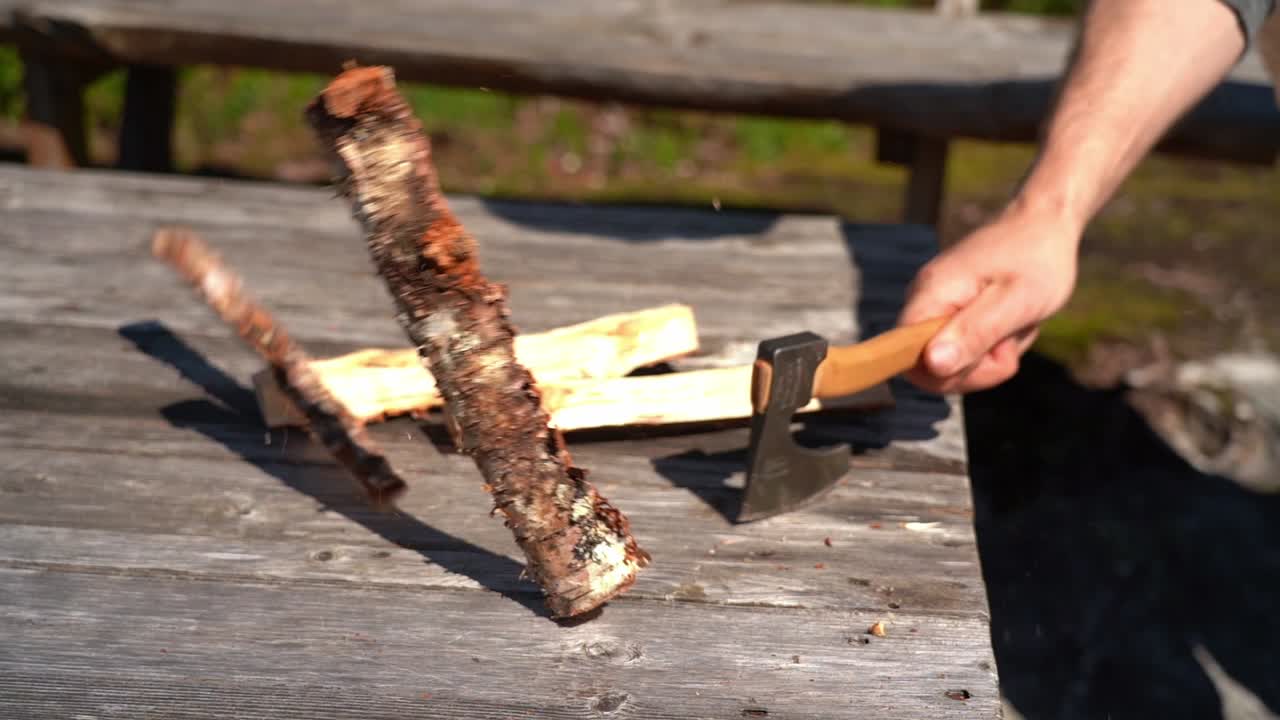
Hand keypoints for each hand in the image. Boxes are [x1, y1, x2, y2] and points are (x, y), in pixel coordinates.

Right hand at [898, 201, 1081, 393]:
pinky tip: (1008, 324)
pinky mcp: (950, 309)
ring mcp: (936, 304)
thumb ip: (972, 334)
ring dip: (988, 357)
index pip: (905, 355)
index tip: (988, 357)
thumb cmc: (1036, 260)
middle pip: (928, 366)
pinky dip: (989, 346)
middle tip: (1010, 344)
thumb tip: (932, 363)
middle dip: (975, 368)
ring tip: (1014, 327)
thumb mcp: (1013, 304)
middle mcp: (923, 298)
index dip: (942, 373)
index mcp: (932, 293)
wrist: (1045, 224)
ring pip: (949, 360)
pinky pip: (960, 346)